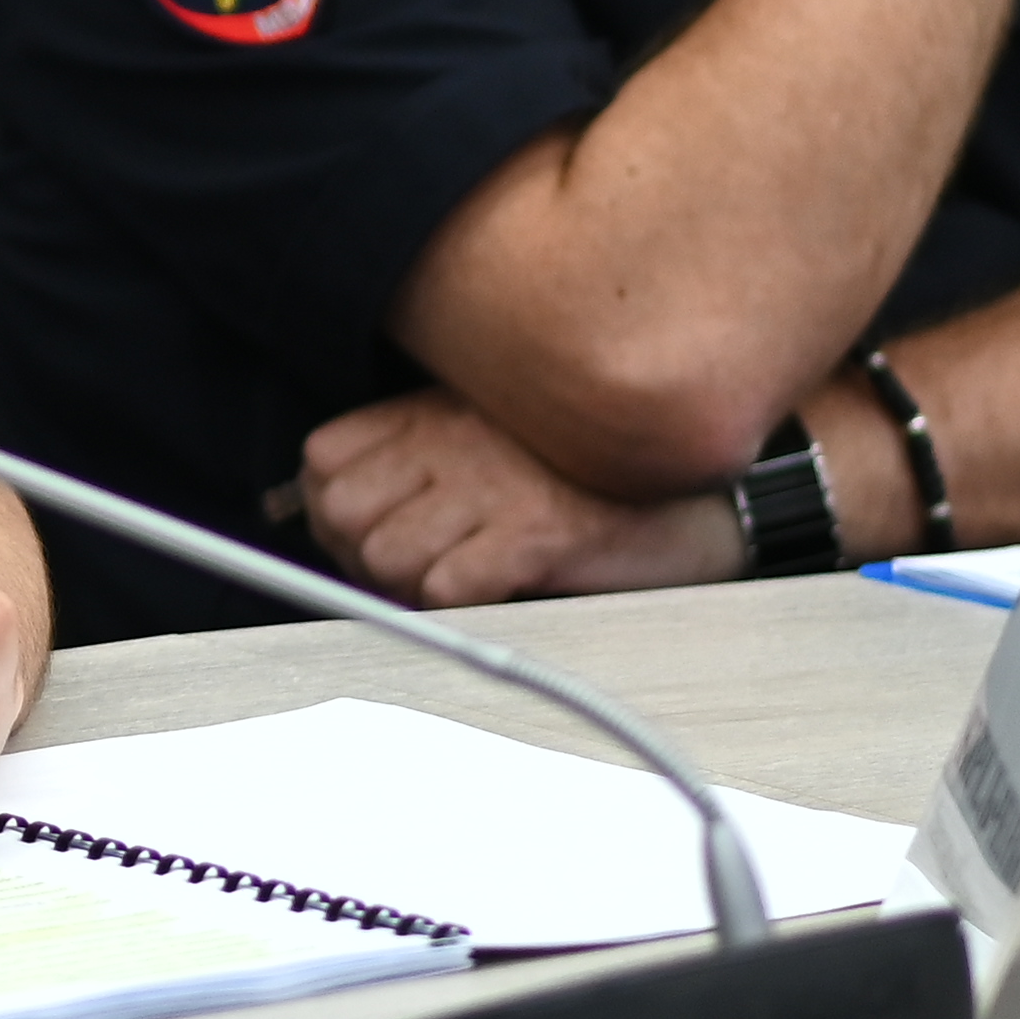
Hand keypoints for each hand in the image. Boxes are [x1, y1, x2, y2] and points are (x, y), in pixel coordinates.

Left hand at [300, 389, 744, 607]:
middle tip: (412, 572)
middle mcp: (456, 441)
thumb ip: (407, 463)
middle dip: (361, 560)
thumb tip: (319, 512)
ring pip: (388, 559)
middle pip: (343, 516)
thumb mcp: (483, 444)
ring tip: (465, 580)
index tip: (361, 536)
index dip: (328, 511)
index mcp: (434, 414)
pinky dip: (462, 604)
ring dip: (414, 588)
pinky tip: (501, 588)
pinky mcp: (541, 533)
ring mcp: (496, 486)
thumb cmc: (586, 477)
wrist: (700, 493)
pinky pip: (449, 587)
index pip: (321, 460)